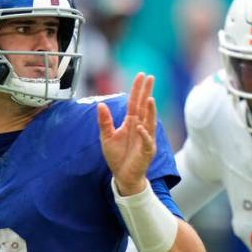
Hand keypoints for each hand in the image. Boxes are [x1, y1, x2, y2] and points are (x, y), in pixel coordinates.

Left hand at [98, 72, 156, 195]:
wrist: (122, 176)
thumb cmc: (117, 156)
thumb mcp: (106, 137)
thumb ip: (104, 121)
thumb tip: (100, 104)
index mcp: (131, 123)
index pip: (135, 103)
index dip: (137, 89)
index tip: (141, 75)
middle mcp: (140, 128)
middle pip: (144, 107)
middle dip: (147, 93)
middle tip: (151, 78)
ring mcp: (145, 139)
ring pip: (149, 122)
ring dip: (149, 111)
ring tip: (150, 99)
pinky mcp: (146, 151)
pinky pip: (146, 141)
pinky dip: (144, 135)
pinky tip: (139, 127)